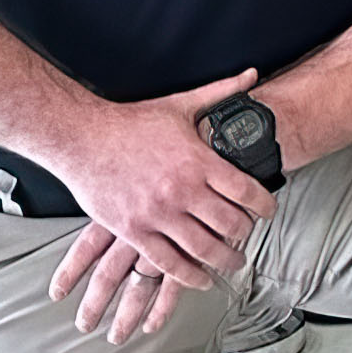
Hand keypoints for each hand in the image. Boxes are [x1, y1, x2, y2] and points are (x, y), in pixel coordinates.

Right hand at [46, 70, 272, 338]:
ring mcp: (157, 214)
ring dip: (223, 259)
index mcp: (199, 161)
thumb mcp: (181, 105)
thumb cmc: (133, 122)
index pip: (246, 191)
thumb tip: (252, 74)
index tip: (268, 212)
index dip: (264, 206)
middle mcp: (182, 191)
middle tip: (250, 236)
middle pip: (228, 223)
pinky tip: (201, 278)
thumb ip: (220, 92)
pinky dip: (188, 274)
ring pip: (202, 248)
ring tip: (234, 262)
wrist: (83, 138)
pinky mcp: (133, 230)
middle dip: (245, 234)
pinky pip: (166, 261)